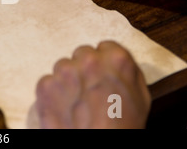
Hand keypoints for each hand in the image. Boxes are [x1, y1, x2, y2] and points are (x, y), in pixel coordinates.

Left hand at [29, 41, 150, 128]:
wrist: (97, 147)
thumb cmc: (123, 128)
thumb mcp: (141, 97)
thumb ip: (128, 72)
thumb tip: (118, 63)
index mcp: (115, 59)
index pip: (105, 47)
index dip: (104, 63)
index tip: (102, 74)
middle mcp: (88, 60)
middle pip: (82, 55)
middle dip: (85, 69)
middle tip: (89, 91)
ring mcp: (64, 71)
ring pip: (63, 67)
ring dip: (68, 80)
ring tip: (77, 103)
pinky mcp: (46, 85)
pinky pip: (48, 82)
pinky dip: (53, 94)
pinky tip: (64, 108)